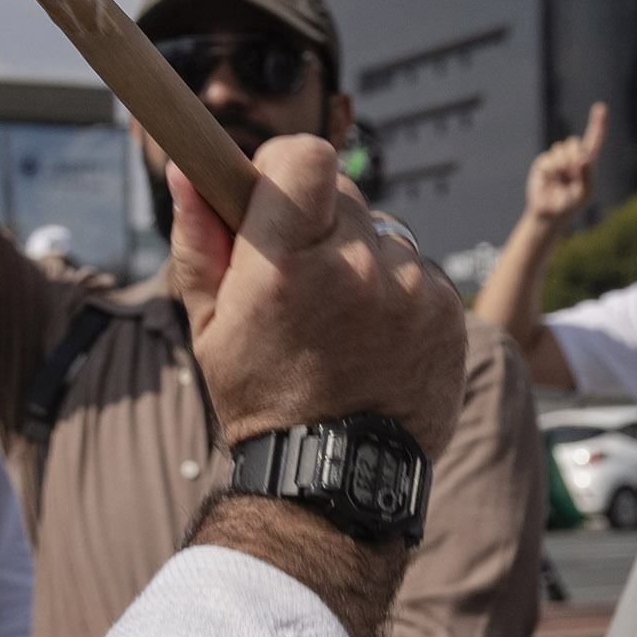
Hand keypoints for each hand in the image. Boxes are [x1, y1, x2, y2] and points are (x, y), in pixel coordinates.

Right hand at [175, 127, 468, 459]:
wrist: (334, 480)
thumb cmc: (262, 400)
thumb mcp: (209, 325)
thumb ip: (200, 239)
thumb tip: (186, 170)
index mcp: (287, 266)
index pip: (304, 156)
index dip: (287, 165)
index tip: (276, 190)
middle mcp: (357, 269)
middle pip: (345, 191)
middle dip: (321, 220)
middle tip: (305, 273)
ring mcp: (412, 291)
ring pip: (385, 233)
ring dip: (364, 259)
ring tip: (344, 320)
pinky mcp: (450, 312)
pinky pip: (420, 271)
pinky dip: (399, 293)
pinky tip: (378, 339)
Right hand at [521, 102, 607, 239]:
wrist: (550, 212)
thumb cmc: (571, 205)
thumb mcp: (583, 194)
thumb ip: (586, 177)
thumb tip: (584, 158)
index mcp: (587, 162)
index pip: (594, 139)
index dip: (597, 123)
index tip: (601, 107)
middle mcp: (573, 156)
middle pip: (575, 142)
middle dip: (573, 158)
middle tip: (571, 176)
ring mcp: (558, 158)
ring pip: (561, 148)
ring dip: (562, 166)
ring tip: (561, 180)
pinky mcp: (544, 162)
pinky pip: (548, 159)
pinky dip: (550, 171)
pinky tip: (550, 180)